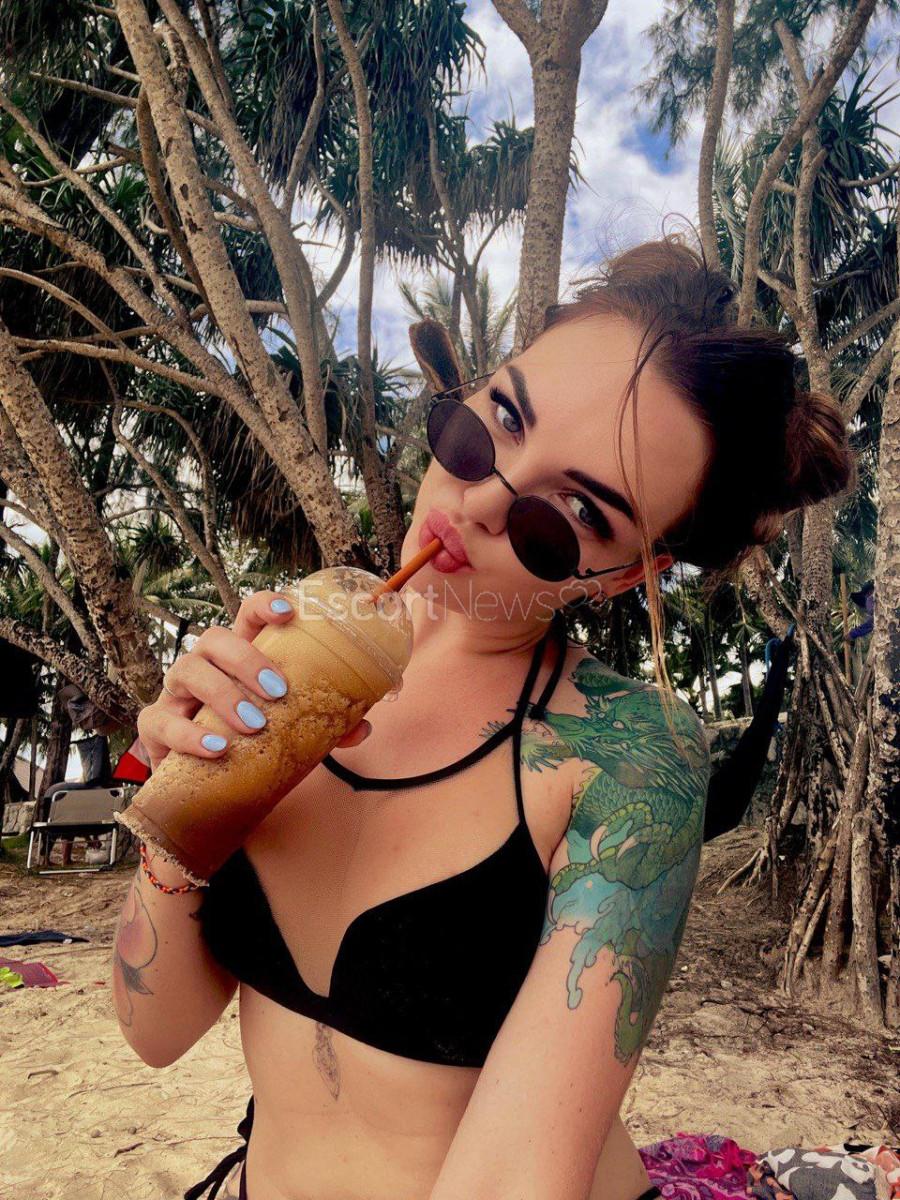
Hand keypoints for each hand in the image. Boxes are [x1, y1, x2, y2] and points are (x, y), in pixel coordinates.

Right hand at [136, 591, 370, 773]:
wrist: (206, 790)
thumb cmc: (248, 744)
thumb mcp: (287, 732)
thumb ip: (324, 729)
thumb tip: (363, 727)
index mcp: (239, 659)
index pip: (246, 616)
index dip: (263, 605)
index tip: (288, 611)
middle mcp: (205, 667)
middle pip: (214, 638)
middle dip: (246, 659)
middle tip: (277, 692)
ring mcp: (176, 694)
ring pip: (186, 669)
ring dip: (223, 693)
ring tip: (253, 724)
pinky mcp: (155, 727)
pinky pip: (163, 722)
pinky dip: (191, 735)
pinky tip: (217, 748)